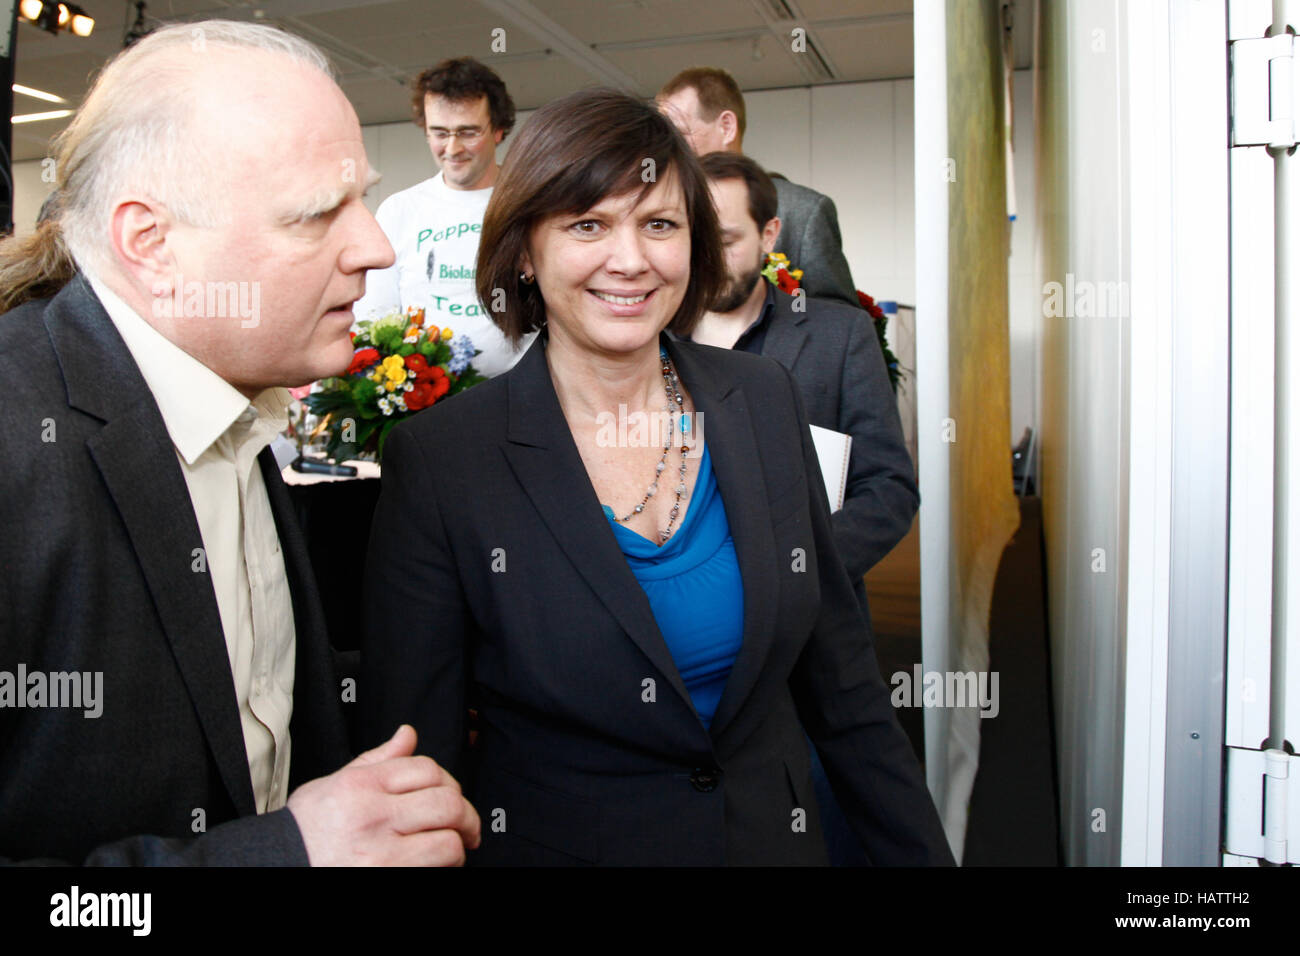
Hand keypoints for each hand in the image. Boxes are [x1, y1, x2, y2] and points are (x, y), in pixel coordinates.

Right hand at [287, 724, 480, 865]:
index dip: (448, 781)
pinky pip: (436, 865)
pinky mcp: (387, 876)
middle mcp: (372, 815)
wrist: (278, 865)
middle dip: (466, 814)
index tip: (452, 795)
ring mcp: (381, 851)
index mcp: (361, 785)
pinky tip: (437, 864)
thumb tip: (407, 735)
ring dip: (458, 843)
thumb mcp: (334, 784)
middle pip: (447, 801)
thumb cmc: (305, 832)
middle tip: (467, 825)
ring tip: (453, 847)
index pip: (426, 769)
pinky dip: (446, 865)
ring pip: (448, 837)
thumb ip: (375, 760)